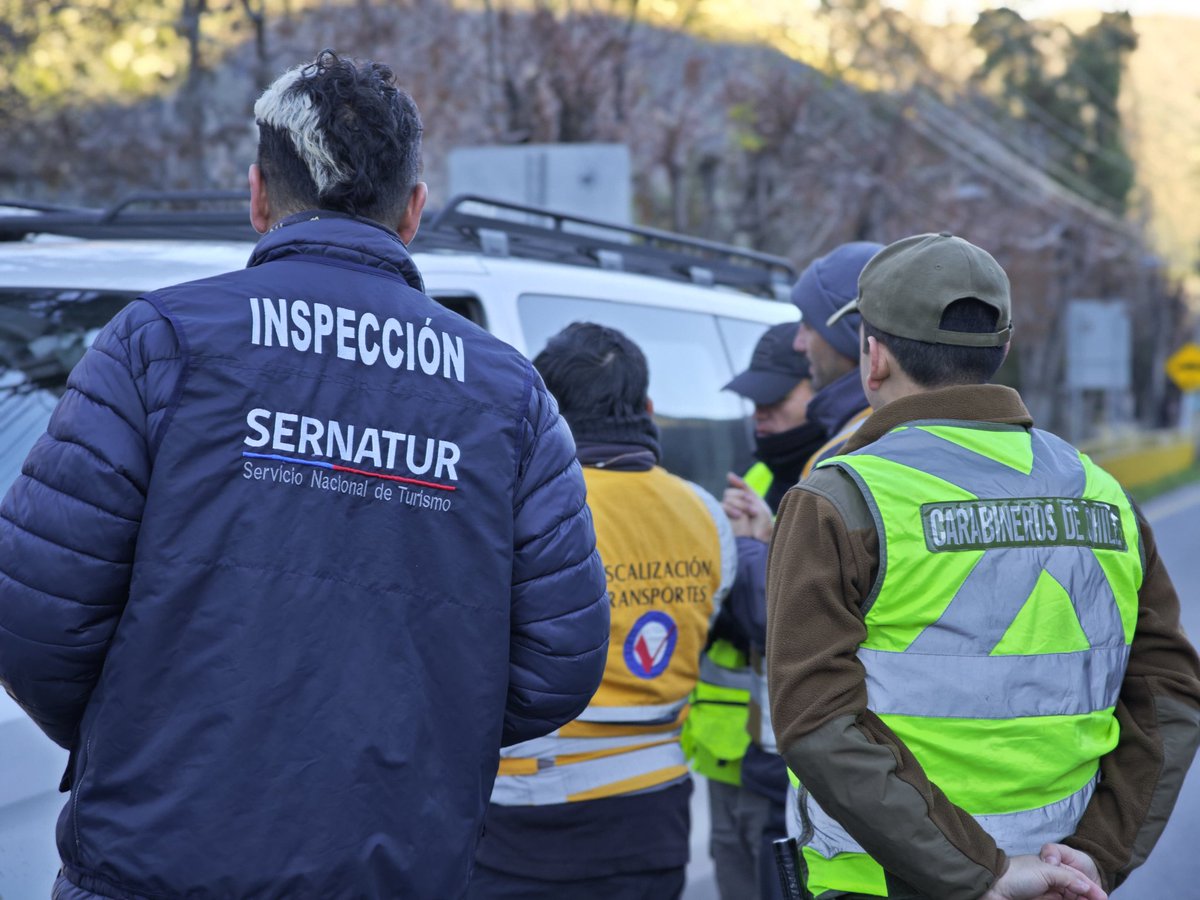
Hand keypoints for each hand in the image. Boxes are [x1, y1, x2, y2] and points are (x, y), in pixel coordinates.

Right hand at [722, 472, 772, 541]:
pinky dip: (731, 509)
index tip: (749, 495)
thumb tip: (727, 474)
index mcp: (741, 502)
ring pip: (728, 498)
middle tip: (754, 510)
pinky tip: (739, 516)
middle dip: (744, 499)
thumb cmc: (762, 522)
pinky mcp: (721, 520)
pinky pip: (722, 506)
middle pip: (730, 492)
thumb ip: (743, 487)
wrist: (762, 538)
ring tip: (750, 515)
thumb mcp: (756, 501)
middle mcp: (732, 507)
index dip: (740, 487)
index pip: (735, 488)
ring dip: (742, 504)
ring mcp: (726, 514)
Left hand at [981, 854, 1105, 899]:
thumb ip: (1068, 878)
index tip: (1104, 898)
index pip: (1077, 878)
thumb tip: (1086, 886)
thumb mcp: (1046, 871)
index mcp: (1051, 869)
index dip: (1091, 888)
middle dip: (1087, 896)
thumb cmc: (1018, 875)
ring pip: (1067, 899)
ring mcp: (1044, 895)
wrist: (992, 886)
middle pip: (1074, 892)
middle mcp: (1049, 882)